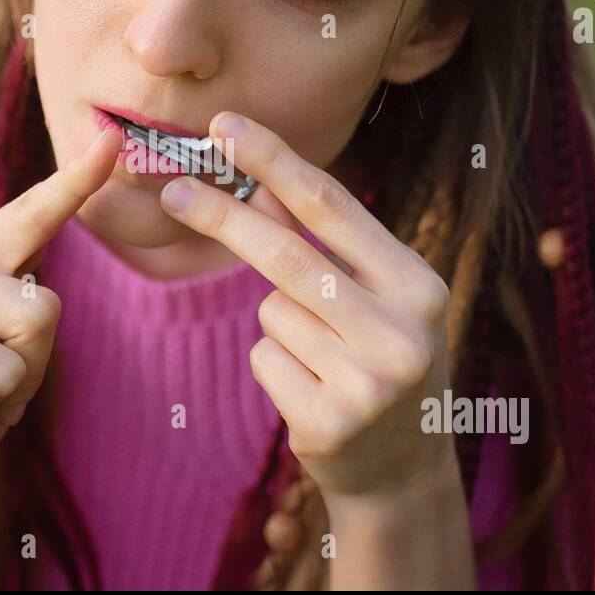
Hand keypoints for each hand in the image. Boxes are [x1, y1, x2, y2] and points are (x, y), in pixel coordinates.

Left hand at [158, 112, 456, 503]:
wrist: (404, 469)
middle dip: (225, 217)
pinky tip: (314, 390)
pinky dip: (275, 365)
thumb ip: (319, 240)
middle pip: (288, 256)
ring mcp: (367, 384)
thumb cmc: (380, 358)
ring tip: (325, 357)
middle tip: (175, 191)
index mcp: (419, 285)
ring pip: (271, 313)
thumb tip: (256, 176)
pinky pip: (264, 359)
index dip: (274, 162)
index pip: (333, 207)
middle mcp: (402, 333)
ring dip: (278, 324)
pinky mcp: (328, 424)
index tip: (225, 125)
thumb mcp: (371, 295)